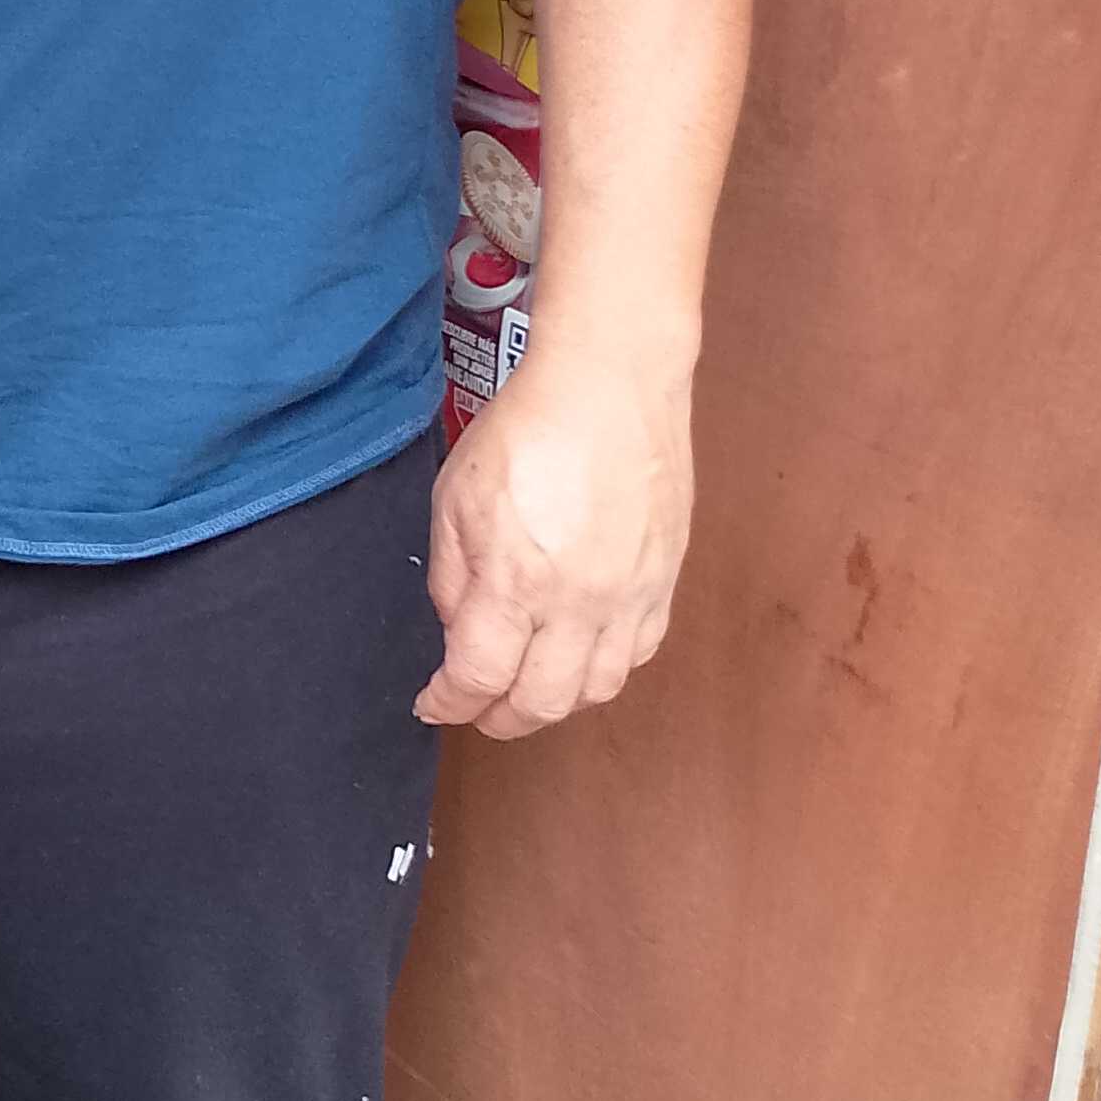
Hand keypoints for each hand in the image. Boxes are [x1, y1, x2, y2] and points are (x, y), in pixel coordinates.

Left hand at [417, 347, 693, 739]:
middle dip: (500, 717)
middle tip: (477, 708)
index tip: (434, 702)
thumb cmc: (527, 427)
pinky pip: (640, 651)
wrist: (611, 382)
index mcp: (517, 581)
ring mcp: (633, 594)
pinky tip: (580, 654)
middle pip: (543, 702)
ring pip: (599, 689)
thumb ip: (452, 576)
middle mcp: (581, 602)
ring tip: (527, 686)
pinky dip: (605, 668)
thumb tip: (460, 630)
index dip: (450, 703)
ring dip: (556, 701)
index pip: (480, 677)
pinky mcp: (666, 578)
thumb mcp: (456, 499)